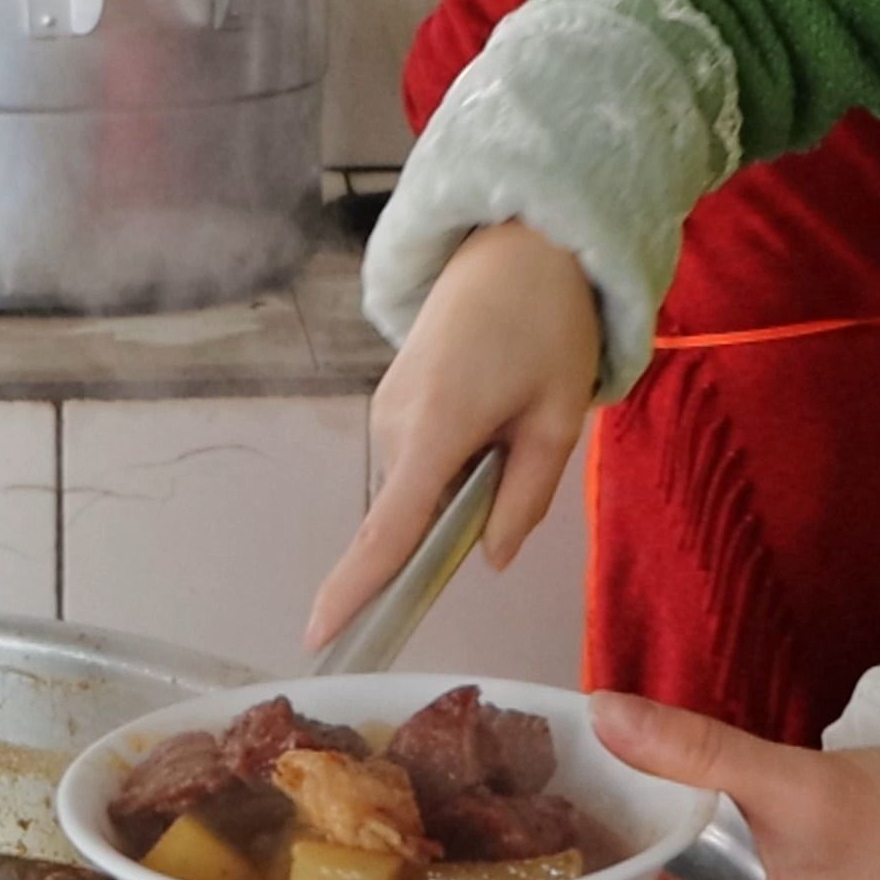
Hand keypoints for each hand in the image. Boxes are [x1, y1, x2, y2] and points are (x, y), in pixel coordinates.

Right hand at [303, 221, 602, 647]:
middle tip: (521, 453)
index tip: (320, 637)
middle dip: (454, 520)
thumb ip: (524, 497)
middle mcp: (394, 422)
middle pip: (411, 512)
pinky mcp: (392, 396)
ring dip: (459, 482)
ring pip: (417, 485)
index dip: (355, 587)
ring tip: (515, 415)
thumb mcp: (558, 417)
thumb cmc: (549, 325)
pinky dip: (449, 459)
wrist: (517, 242)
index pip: (387, 529)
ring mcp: (386, 407)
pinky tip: (492, 409)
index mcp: (437, 428)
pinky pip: (417, 456)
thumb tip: (487, 558)